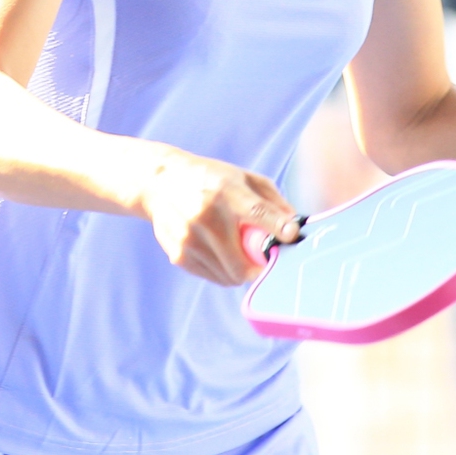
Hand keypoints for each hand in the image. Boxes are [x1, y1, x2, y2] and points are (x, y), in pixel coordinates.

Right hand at [138, 151, 302, 286]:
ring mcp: (189, 238)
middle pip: (242, 264)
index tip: (292, 235)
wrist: (159, 181)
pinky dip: (224, 270)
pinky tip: (220, 251)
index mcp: (225, 191)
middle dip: (260, 267)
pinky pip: (213, 276)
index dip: (278, 226)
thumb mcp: (242, 177)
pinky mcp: (178, 254)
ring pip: (229, 276)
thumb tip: (296, 225)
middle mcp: (205, 216)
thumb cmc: (210, 179)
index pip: (256, 211)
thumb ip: (272, 200)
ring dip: (243, 271)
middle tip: (265, 258)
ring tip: (240, 252)